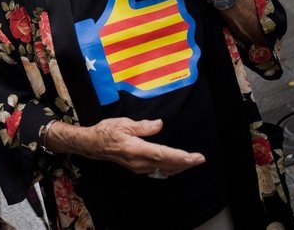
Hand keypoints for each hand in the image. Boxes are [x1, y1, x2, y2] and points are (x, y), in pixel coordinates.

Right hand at [52, 117, 204, 176]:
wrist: (93, 145)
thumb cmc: (107, 131)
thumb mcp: (124, 123)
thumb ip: (143, 126)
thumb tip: (160, 124)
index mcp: (135, 149)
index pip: (162, 154)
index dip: (179, 156)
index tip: (193, 157)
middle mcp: (138, 161)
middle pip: (166, 164)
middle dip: (185, 163)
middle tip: (200, 159)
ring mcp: (138, 166)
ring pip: (163, 169)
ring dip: (179, 166)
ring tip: (193, 161)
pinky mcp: (137, 167)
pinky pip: (157, 170)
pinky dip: (169, 168)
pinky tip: (176, 166)